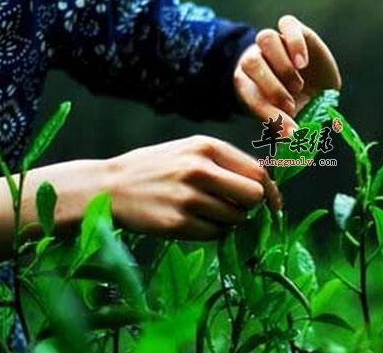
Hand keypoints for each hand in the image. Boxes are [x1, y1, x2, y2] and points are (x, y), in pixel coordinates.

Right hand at [0, 136, 280, 256]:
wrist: (108, 186)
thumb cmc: (155, 167)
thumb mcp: (188, 151)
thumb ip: (225, 163)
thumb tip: (264, 186)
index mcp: (205, 147)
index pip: (257, 171)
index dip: (270, 191)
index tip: (274, 203)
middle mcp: (198, 169)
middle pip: (253, 196)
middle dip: (250, 206)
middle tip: (235, 207)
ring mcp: (187, 197)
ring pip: (235, 218)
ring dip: (229, 220)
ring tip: (206, 211)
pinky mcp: (176, 223)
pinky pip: (215, 235)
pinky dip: (212, 232)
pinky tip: (193, 221)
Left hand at [234, 15, 341, 134]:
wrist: (316, 84)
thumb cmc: (298, 105)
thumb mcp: (290, 118)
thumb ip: (286, 126)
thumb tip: (292, 138)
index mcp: (249, 84)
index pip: (251, 95)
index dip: (269, 113)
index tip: (290, 130)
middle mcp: (258, 59)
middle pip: (251, 62)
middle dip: (273, 87)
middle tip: (291, 104)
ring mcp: (275, 43)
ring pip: (265, 38)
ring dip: (283, 65)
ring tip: (298, 84)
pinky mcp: (294, 30)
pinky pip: (287, 23)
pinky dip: (295, 42)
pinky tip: (303, 63)